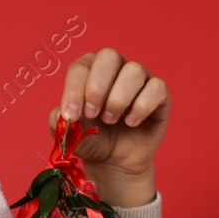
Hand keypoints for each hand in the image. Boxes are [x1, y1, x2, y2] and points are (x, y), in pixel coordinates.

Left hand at [47, 47, 168, 206]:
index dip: (74, 90)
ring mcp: (140, 79)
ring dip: (118, 99)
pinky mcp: (159, 94)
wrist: (115, 161)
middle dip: (97, 87)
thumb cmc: (92, 139)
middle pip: (109, 56)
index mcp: (90, 71)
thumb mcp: (69, 133)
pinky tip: (131, 123)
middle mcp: (116, 68)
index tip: (72, 116)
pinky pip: (157, 88)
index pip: (81, 67)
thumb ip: (59, 121)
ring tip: (111, 120)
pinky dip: (142, 107)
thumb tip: (63, 113)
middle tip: (92, 113)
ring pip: (134, 70)